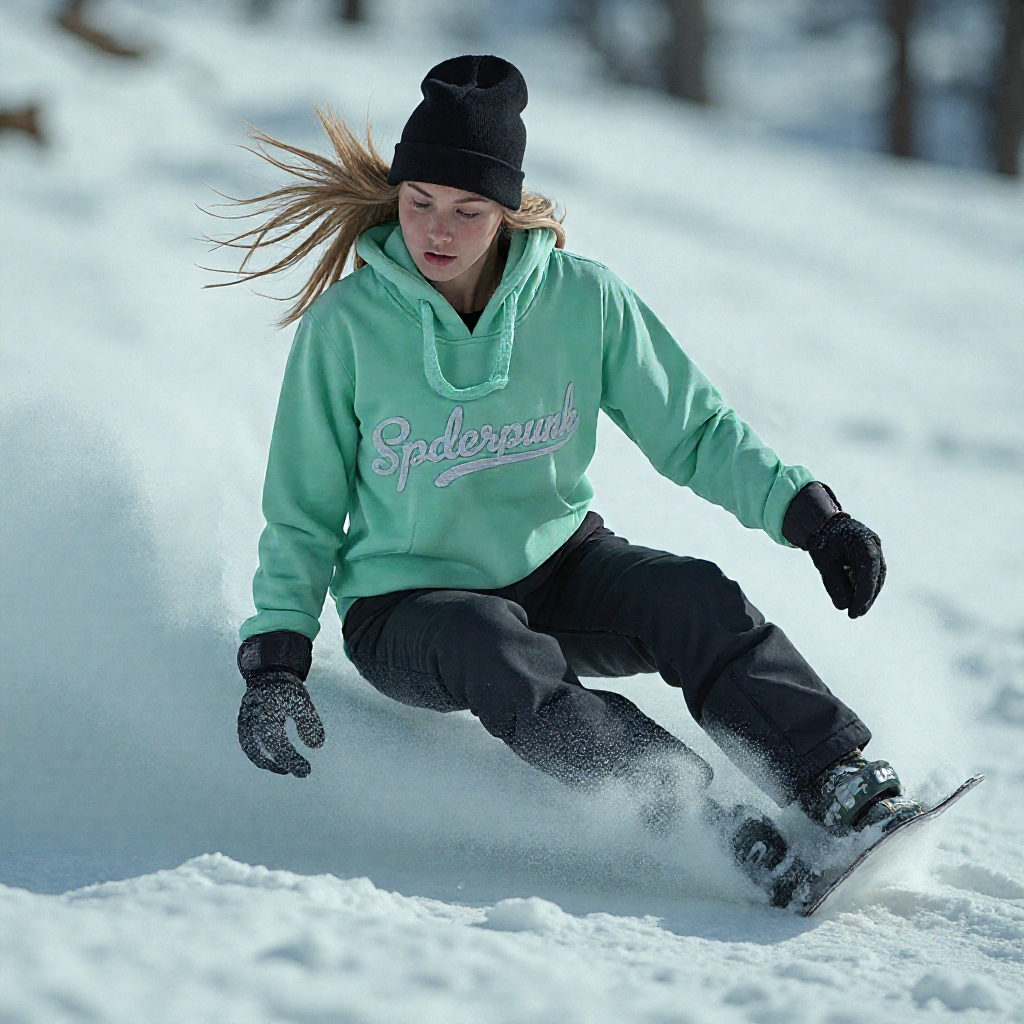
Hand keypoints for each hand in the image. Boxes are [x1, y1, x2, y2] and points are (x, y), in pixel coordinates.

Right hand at [237, 670, 324, 776]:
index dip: (292, 761)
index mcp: (267, 716)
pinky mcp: (243, 722)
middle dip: (281, 764)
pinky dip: (258, 754)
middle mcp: (252, 721)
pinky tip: (273, 758)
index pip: (279, 746)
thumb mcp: (301, 702)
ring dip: (267, 762)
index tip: (306, 770)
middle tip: (300, 772)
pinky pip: (247, 743)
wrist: (268, 670)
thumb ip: (308, 723)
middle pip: (263, 751)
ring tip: (285, 768)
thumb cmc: (286, 688)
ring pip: (251, 749)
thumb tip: (316, 745)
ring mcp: (244, 721)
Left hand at [782, 482, 885, 618]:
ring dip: (867, 595)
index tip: (855, 610)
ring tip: (855, 611)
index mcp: (862, 540)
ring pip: (877, 578)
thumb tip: (844, 605)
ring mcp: (876, 551)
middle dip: (867, 597)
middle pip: (876, 575)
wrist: (825, 524)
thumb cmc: (823, 539)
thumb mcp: (822, 559)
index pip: (869, 569)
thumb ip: (833, 580)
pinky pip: (872, 576)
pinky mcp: (873, 558)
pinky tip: (856, 601)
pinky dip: (865, 589)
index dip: (864, 592)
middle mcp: (874, 544)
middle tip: (855, 614)